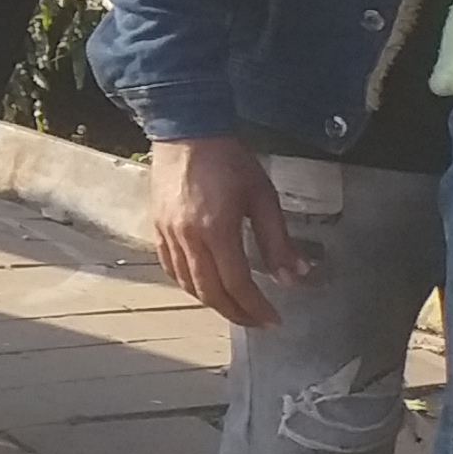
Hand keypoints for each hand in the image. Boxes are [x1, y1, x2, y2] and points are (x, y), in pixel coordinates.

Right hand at [150, 135, 307, 329]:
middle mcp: (188, 238)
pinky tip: (203, 286)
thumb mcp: (263, 197)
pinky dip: (188, 285)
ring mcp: (168, 234)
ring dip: (213, 302)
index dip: (256, 307)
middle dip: (235, 313)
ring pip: (188, 284)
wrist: (187, 131)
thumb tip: (294, 276)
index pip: (238, 284)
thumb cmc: (228, 159)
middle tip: (256, 322)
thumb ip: (278, 241)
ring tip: (234, 309)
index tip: (273, 319)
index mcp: (216, 231)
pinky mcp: (158, 228)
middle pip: (210, 292)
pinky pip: (171, 267)